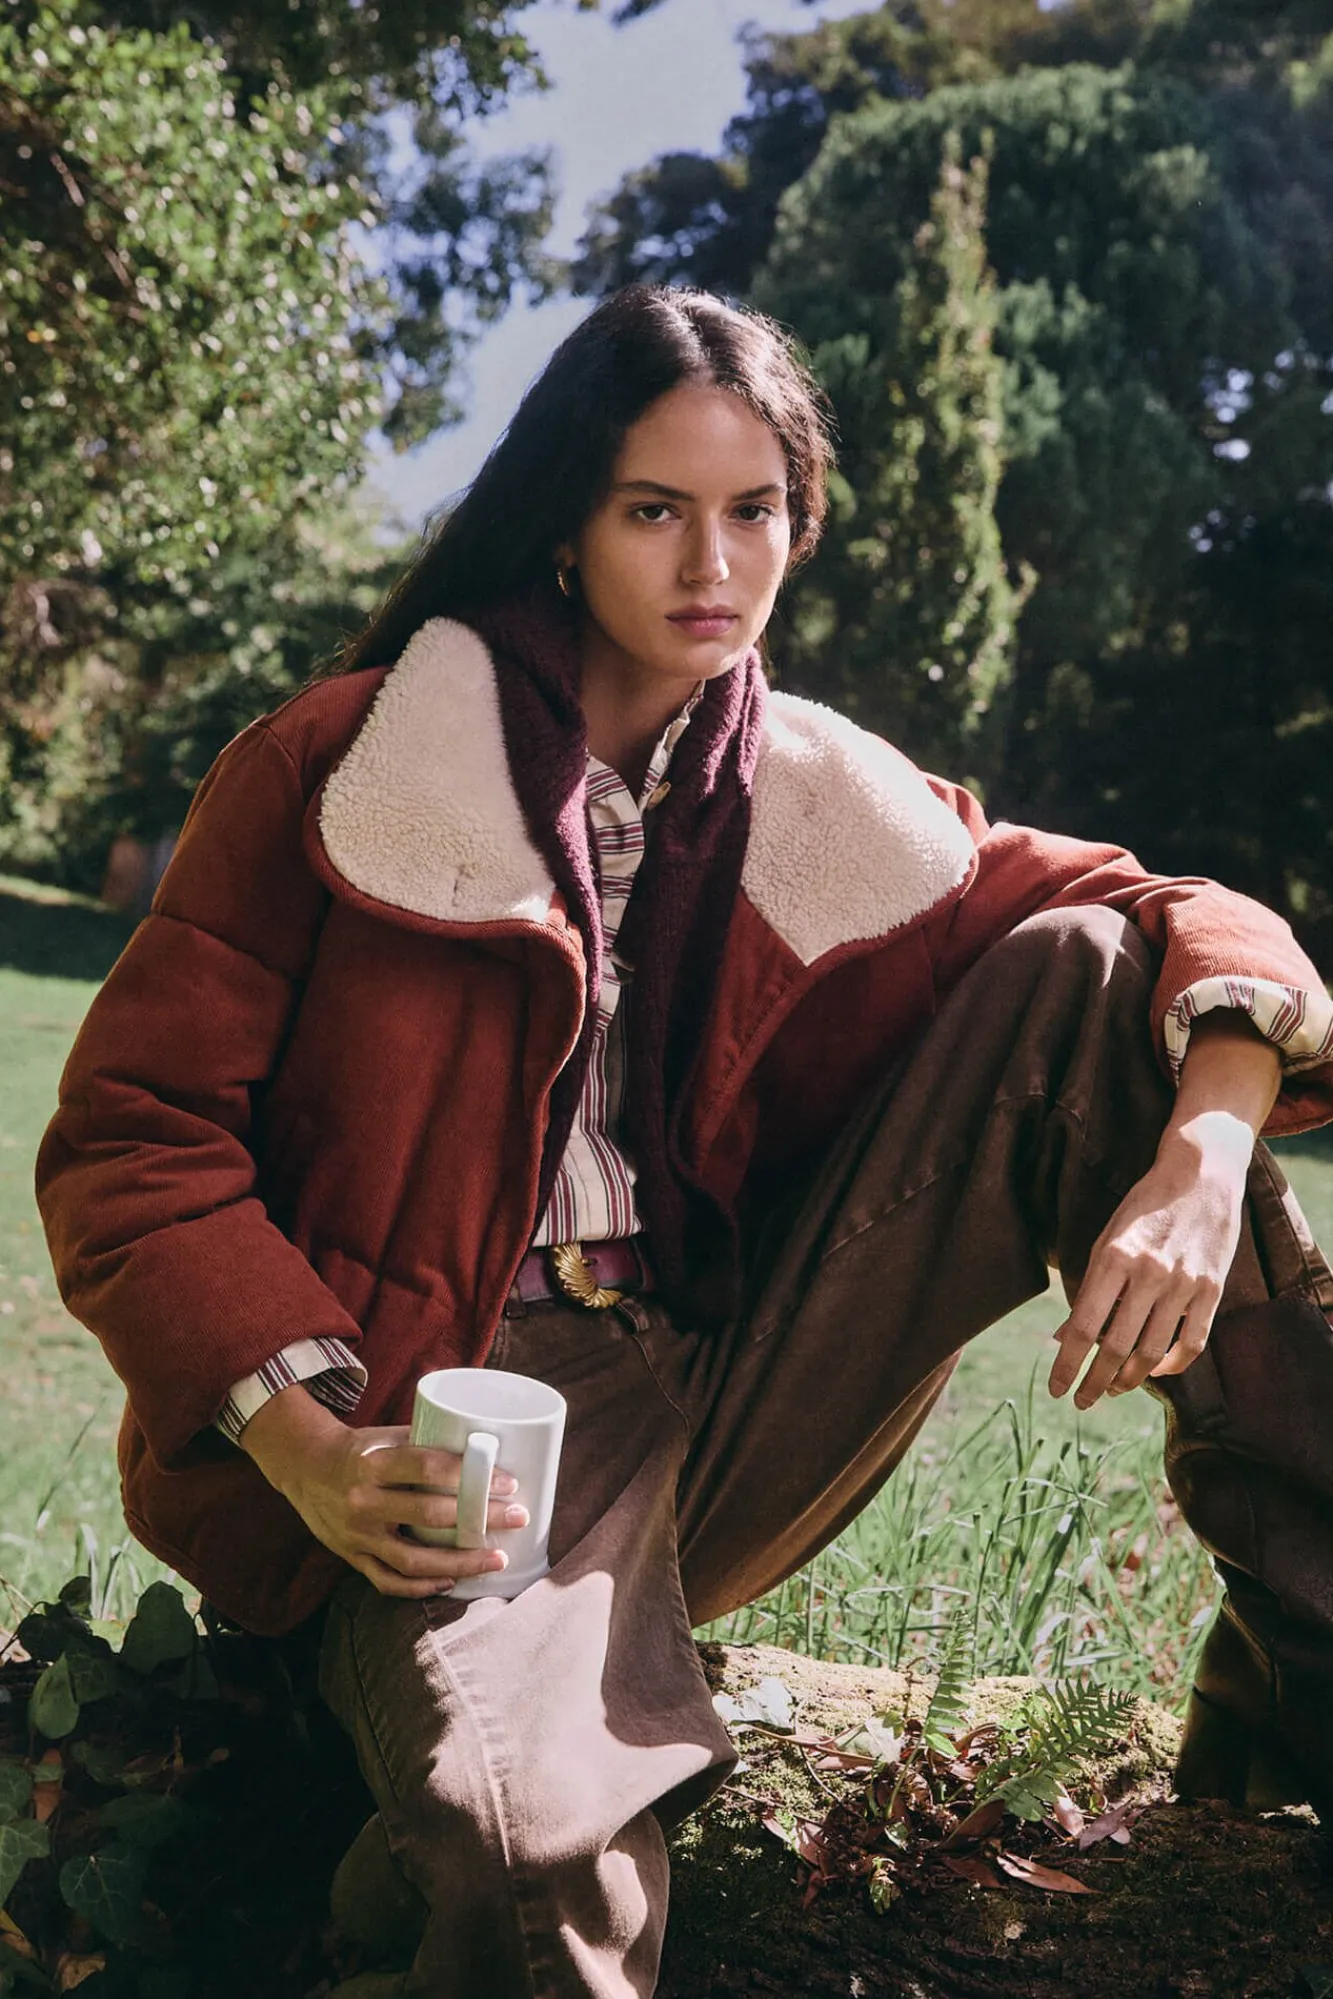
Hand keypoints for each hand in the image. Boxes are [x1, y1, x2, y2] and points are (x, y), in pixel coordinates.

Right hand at [239, 1387, 529, 1597]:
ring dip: (460, 1563)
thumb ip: (426, 1443)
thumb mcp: (386, 1436)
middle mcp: (363, 1501)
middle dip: (479, 1519)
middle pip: (429, 1516)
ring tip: (496, 1559)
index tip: (507, 1482)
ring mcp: (356, 1534)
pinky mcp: (351, 1557)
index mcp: (373, 1462)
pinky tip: (451, 1581)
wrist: (304, 1468)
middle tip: (518, 1517)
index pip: (428, 1468)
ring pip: (413, 1560)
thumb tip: (485, 1447)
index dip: (469, 1476)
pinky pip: (388, 1581)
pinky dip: (421, 1586)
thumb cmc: (359, 1448)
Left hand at [1048, 1114, 1250, 1408]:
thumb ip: (1090, 1286)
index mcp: (1114, 1258)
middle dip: (1094, 1382)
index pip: (1083, 1327)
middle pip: (1115, 1347)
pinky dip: (1171, 1365)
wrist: (1201, 1175)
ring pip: (1152, 1352)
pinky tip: (1155, 1371)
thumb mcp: (1107, 1238)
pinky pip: (1191, 1343)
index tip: (1058, 1388)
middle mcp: (1149, 1274)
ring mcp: (1184, 1284)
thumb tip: (1065, 1336)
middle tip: (1082, 1401)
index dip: (1067, 1364)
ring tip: (1113, 1388)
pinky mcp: (1211, 1290)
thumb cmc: (1144, 1207)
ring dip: (1129, 1379)